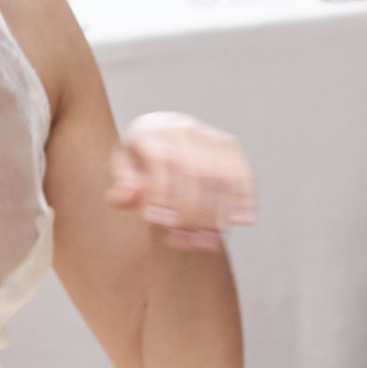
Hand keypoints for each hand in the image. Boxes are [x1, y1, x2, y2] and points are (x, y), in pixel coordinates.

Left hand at [108, 113, 255, 253]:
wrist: (157, 134)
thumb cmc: (138, 160)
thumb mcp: (123, 172)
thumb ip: (123, 188)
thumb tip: (125, 196)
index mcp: (150, 132)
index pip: (161, 161)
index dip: (164, 194)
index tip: (163, 223)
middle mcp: (180, 128)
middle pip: (193, 171)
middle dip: (192, 210)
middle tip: (188, 238)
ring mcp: (205, 134)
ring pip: (219, 173)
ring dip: (217, 211)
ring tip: (211, 238)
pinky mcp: (225, 143)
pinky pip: (239, 170)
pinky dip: (243, 197)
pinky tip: (242, 219)